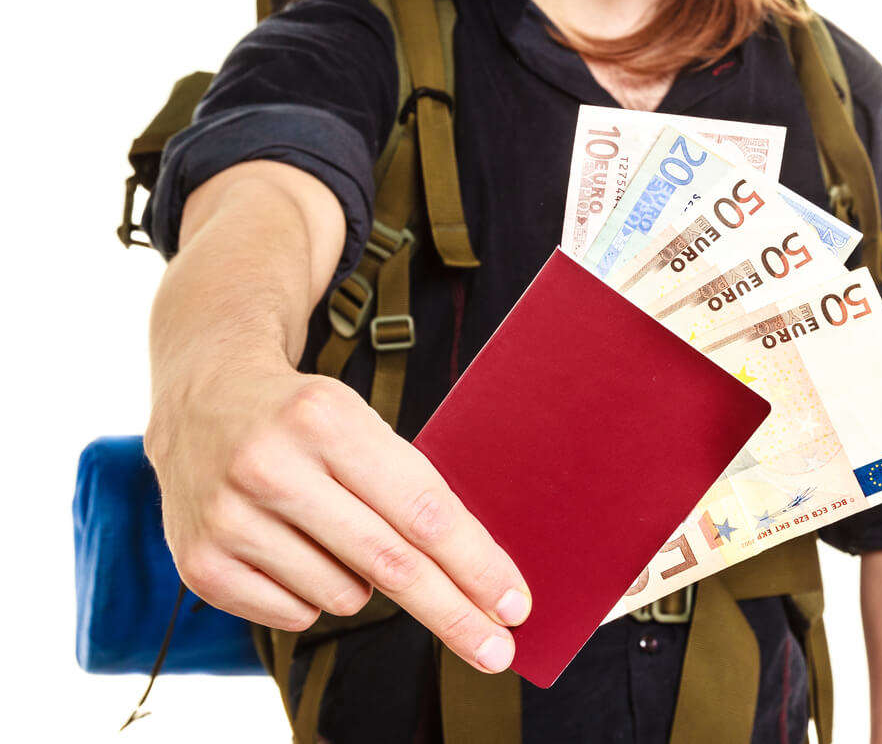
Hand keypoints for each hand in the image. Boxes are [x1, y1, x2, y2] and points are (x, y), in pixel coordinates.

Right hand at [146, 366, 531, 672]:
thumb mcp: (361, 423)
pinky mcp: (200, 564)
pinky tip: (289, 548)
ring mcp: (228, 518)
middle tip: (497, 650)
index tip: (513, 603)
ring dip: (362, 581)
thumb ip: (410, 492)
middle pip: (390, 564)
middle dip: (453, 613)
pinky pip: (297, 615)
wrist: (204, 399)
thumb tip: (476, 579)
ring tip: (329, 529)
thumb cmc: (304, 417)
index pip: (420, 510)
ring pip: (345, 596)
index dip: (475, 564)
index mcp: (325, 420)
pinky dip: (312, 594)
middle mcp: (270, 467)